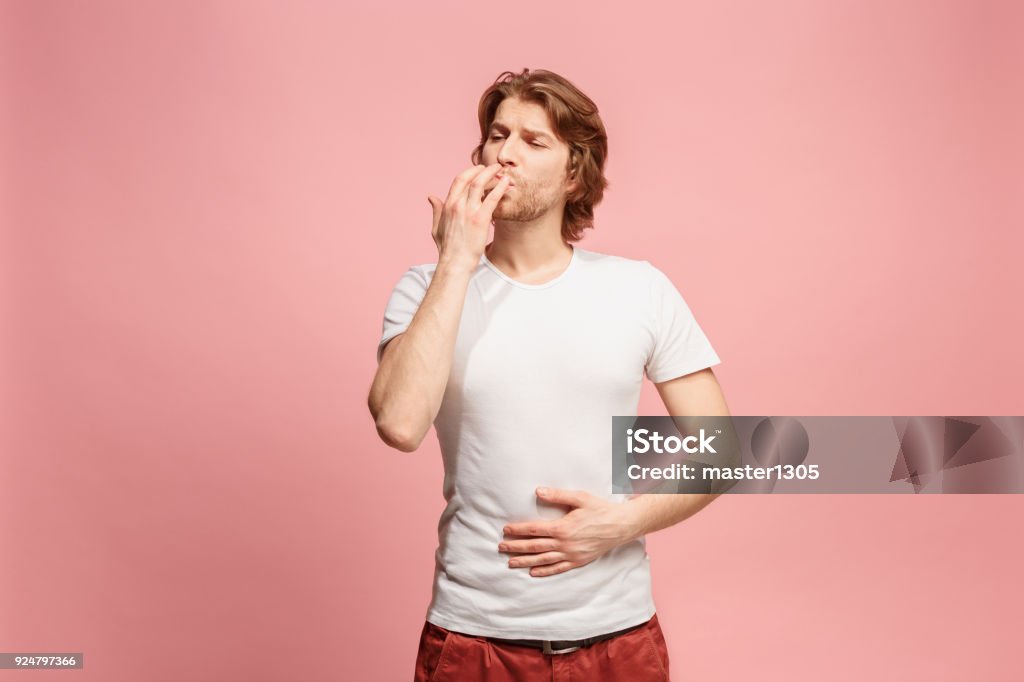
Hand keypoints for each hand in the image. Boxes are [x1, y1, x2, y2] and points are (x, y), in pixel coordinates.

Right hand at [427, 164, 510, 268]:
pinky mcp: (480, 219)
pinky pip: (492, 198)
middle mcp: (457, 205)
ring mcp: (469, 211)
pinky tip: (507, 184)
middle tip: (494, 168)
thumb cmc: (447, 248)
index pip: (459, 180)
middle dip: (483, 170)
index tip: (479, 169)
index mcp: (448, 205)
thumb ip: (436, 210)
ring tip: (502, 172)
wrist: (455, 263)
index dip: (470, 172)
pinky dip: (500, 188)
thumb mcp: (436, 227)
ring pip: (480, 184)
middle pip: (471, 179)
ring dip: (492, 175)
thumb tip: (431, 197)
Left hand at [498, 487, 638, 577]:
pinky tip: (533, 572)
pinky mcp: (578, 561)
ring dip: (525, 561)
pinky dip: (544, 571)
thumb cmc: (600, 509)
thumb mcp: (579, 498)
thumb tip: (537, 491)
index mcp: (562, 527)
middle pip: (534, 546)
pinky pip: (557, 568)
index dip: (518, 530)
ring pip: (543, 560)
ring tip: (510, 563)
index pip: (534, 530)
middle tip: (501, 548)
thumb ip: (557, 495)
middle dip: (516, 547)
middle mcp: (564, 544)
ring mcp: (571, 555)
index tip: (505, 530)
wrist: (620, 526)